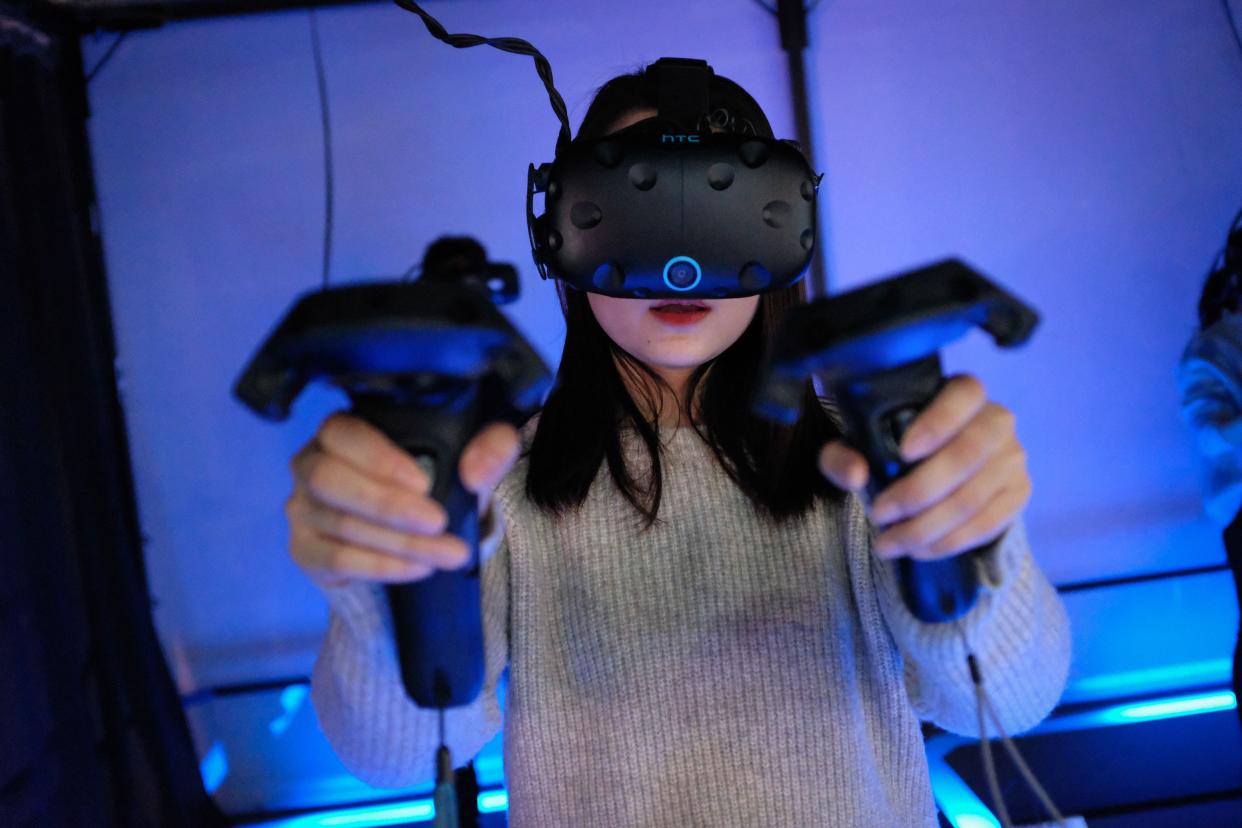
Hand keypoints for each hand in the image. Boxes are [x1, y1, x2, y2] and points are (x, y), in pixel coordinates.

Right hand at [285, 412, 519, 590]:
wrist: (417, 530)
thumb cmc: (436, 480)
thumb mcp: (471, 458)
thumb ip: (490, 448)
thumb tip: (477, 471)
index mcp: (342, 430)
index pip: (343, 433)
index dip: (378, 458)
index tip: (422, 483)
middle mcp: (311, 464)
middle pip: (330, 480)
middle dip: (386, 504)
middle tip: (437, 522)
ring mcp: (302, 508)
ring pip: (341, 525)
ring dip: (398, 543)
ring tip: (447, 553)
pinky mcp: (305, 549)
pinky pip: (336, 560)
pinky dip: (381, 566)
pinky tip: (418, 568)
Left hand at [817, 375, 1029, 560]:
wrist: (933, 470)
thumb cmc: (891, 447)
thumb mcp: (856, 446)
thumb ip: (842, 455)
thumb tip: (857, 475)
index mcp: (962, 393)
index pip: (964, 395)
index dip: (937, 423)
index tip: (903, 452)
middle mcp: (996, 420)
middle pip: (967, 455)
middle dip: (918, 492)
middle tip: (880, 514)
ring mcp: (1012, 458)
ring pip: (973, 498)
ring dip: (926, 528)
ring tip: (889, 542)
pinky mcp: (1018, 493)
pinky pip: (987, 524)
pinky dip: (948, 542)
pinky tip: (918, 549)